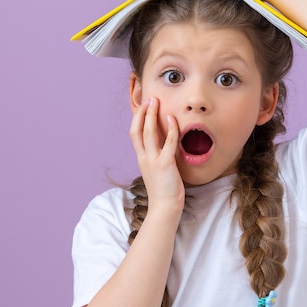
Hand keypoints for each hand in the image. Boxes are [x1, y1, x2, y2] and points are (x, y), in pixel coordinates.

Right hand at [129, 97, 184, 215]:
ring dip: (151, 115)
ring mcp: (153, 161)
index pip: (134, 134)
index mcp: (142, 158)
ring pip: (148, 133)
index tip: (143, 106)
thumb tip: (165, 144)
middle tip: (149, 99)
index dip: (137, 118)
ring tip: (156, 102)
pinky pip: (167, 143)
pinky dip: (170, 129)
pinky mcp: (165, 164)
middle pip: (137, 130)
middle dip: (142, 113)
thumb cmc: (164, 191)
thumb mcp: (157, 170)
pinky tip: (172, 120)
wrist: (165, 208)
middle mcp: (144, 158)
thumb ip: (158, 156)